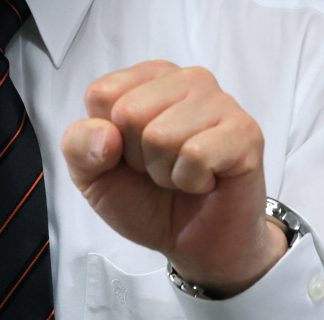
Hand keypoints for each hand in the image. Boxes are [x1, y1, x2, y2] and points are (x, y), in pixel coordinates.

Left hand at [61, 60, 287, 296]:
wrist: (197, 243)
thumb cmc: (146, 198)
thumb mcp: (92, 175)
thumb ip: (78, 146)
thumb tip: (104, 134)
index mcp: (146, 78)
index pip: (102, 94)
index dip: (107, 138)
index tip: (129, 153)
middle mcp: (185, 80)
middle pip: (129, 112)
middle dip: (137, 156)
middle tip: (159, 168)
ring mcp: (219, 102)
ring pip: (162, 135)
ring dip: (164, 172)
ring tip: (181, 174)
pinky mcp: (245, 132)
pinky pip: (196, 155)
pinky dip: (190, 181)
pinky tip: (203, 181)